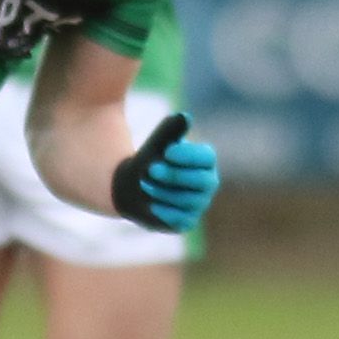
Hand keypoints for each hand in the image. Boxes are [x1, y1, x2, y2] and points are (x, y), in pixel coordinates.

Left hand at [111, 111, 219, 232]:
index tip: (167, 152)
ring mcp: (199, 203)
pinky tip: (151, 205)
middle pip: (202, 181)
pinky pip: (182, 220)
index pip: (207, 158)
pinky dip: (165, 212)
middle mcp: (207, 182)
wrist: (130, 187)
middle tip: (151, 169)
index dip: (189, 156)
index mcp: (204, 160)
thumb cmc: (149, 160)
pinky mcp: (187, 221)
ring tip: (144, 184)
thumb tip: (183, 116)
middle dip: (174, 175)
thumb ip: (169, 132)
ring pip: (189, 201)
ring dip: (163, 192)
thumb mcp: (156, 145)